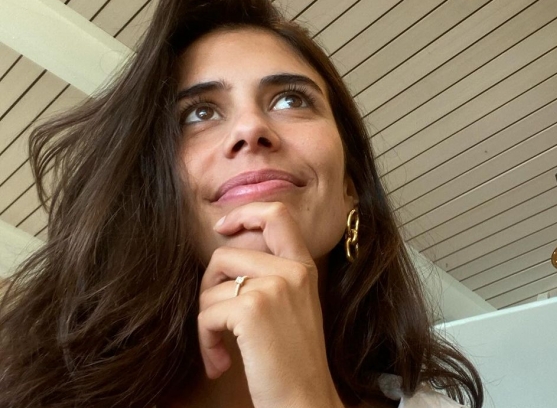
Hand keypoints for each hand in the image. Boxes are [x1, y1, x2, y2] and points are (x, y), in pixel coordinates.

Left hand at [198, 202, 343, 407]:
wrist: (305, 399)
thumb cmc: (294, 360)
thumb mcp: (294, 307)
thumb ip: (272, 277)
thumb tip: (227, 260)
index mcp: (303, 267)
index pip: (277, 214)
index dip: (245, 212)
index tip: (223, 227)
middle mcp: (291, 271)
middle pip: (225, 255)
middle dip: (209, 288)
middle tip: (216, 319)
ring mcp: (273, 287)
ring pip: (211, 287)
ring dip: (206, 322)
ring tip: (220, 348)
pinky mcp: (252, 309)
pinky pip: (206, 314)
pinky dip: (205, 341)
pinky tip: (220, 363)